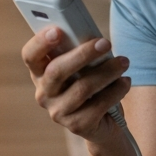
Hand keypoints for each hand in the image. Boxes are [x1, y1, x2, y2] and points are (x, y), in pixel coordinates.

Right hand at [23, 26, 131, 142]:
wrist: (104, 122)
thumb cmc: (91, 85)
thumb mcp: (83, 66)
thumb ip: (80, 51)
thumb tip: (94, 38)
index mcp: (41, 73)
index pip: (30, 56)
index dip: (40, 43)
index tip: (57, 30)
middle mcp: (44, 94)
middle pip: (56, 70)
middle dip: (82, 54)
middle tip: (105, 43)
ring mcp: (58, 112)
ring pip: (82, 88)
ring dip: (107, 72)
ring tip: (124, 62)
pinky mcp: (77, 125)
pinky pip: (99, 105)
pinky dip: (116, 90)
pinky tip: (125, 82)